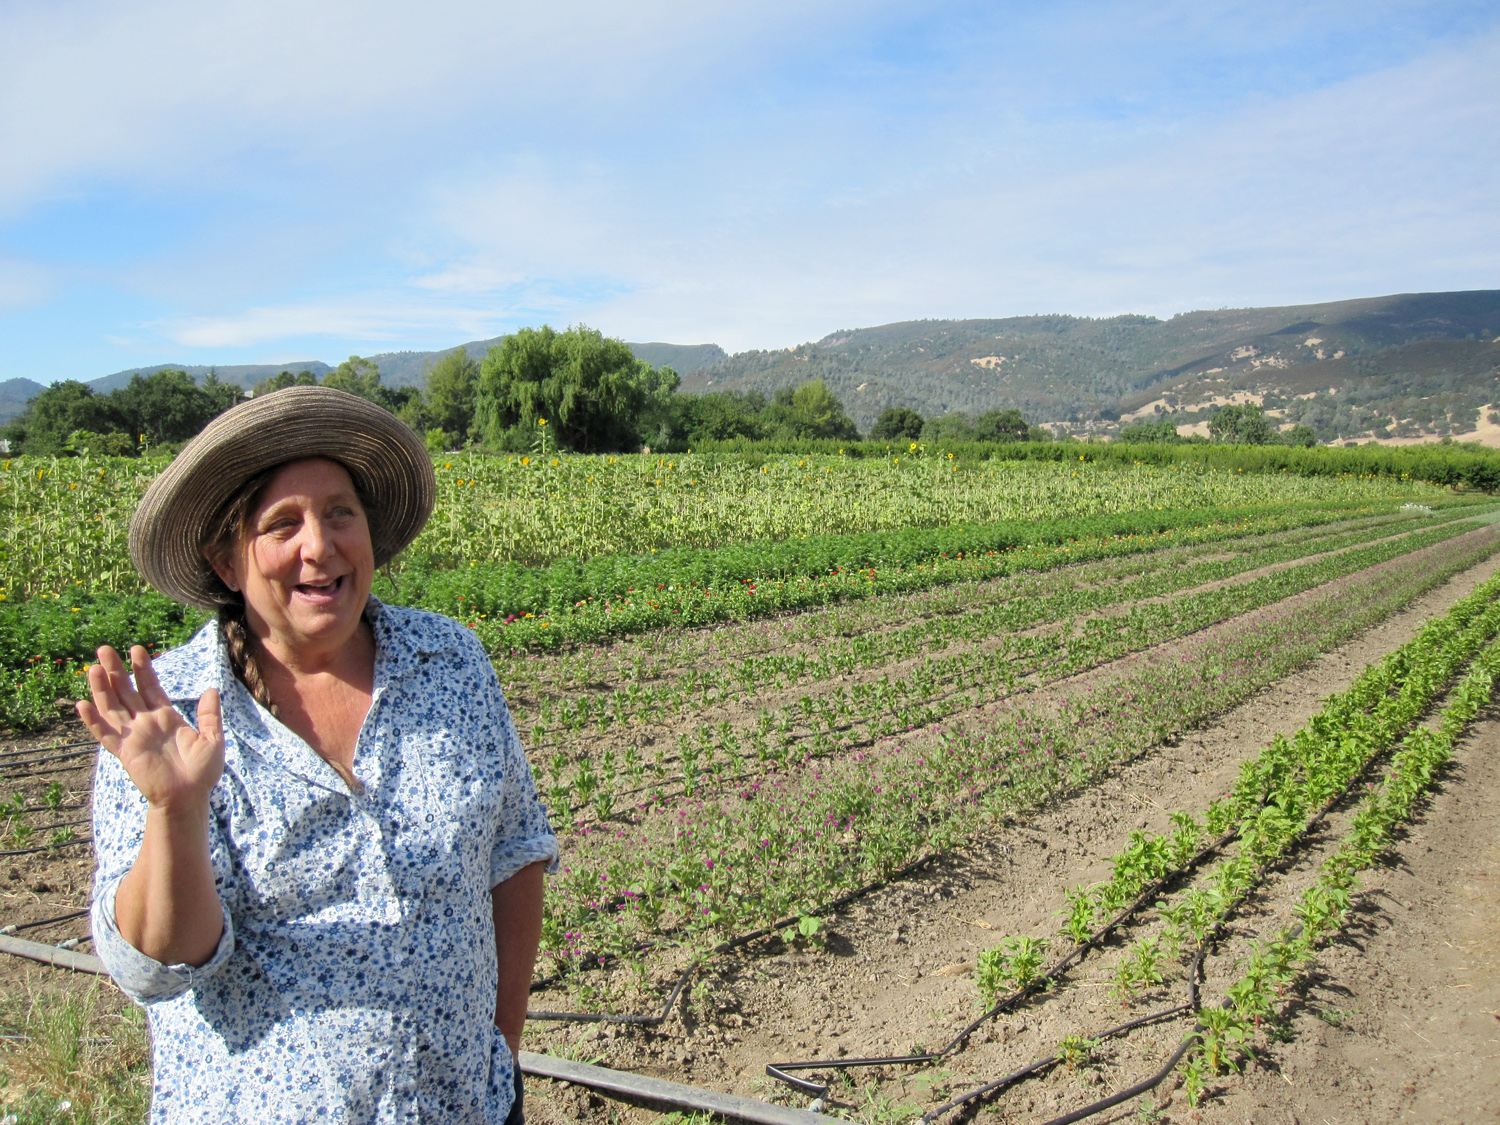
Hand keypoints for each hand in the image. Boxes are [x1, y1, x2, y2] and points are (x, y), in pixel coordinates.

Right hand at [77, 645, 224, 814]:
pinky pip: (105, 735)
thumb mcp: (212, 738)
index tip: (136, 649)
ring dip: (101, 689)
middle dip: (116, 671)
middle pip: (126, 692)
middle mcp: (146, 723)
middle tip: (105, 649)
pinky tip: (83, 705)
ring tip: (93, 668)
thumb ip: (209, 715)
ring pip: (112, 708)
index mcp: (166, 717)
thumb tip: (212, 690)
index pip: (150, 687)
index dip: (142, 669)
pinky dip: (93, 721)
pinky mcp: (125, 752)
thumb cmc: (202, 772)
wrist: (189, 798)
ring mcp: (134, 736)